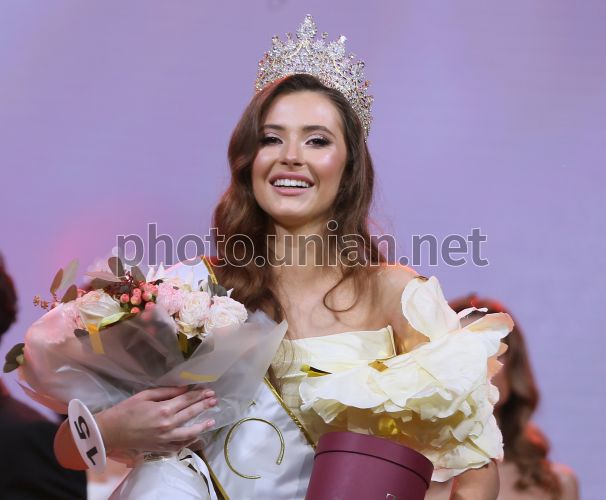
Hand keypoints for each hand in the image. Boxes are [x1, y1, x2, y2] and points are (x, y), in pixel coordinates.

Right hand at [95, 386, 216, 454]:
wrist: (111, 431)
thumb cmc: (126, 410)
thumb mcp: (145, 395)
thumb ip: (166, 392)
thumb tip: (184, 389)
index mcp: (164, 409)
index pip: (187, 400)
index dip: (199, 395)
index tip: (209, 391)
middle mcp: (167, 424)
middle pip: (191, 414)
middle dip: (204, 406)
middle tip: (215, 401)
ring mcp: (165, 438)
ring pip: (189, 432)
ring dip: (201, 426)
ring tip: (212, 421)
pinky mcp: (160, 447)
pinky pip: (178, 446)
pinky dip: (188, 441)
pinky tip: (195, 437)